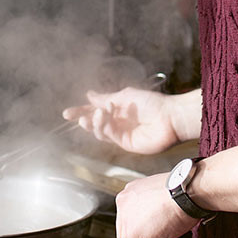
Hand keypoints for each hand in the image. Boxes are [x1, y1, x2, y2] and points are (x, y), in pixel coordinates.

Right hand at [63, 87, 181, 154]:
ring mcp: (121, 133)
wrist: (169, 117)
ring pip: (100, 132)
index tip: (68, 113)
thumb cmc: (152, 103)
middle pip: (94, 123)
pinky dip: (105, 127)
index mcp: (117, 109)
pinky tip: (106, 118)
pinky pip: (109, 136)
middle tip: (77, 117)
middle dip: (84, 120)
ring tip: (97, 114)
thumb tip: (89, 94)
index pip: (94, 110)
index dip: (81, 112)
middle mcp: (117, 122)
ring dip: (94, 123)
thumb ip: (105, 97)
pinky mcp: (125, 143)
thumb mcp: (125, 95)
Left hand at [115, 173, 195, 237]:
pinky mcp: (132, 236)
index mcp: (130, 193)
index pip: (131, 219)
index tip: (163, 229)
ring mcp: (126, 220)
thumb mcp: (162, 196)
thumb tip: (156, 223)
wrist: (188, 193)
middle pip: (129, 233)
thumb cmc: (183, 192)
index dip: (148, 229)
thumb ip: (152, 208)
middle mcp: (124, 204)